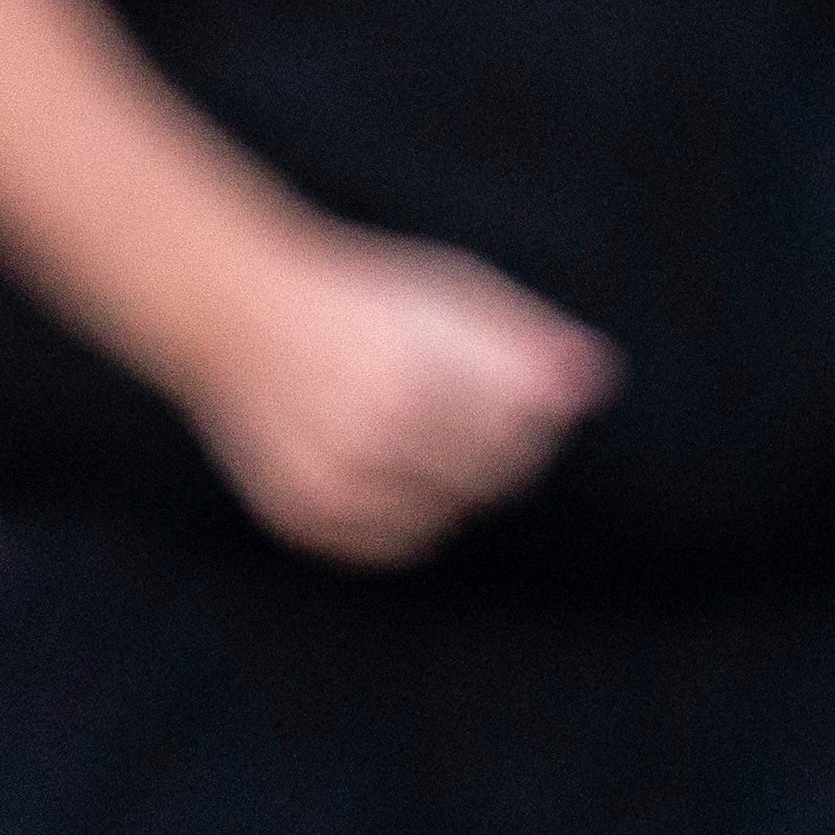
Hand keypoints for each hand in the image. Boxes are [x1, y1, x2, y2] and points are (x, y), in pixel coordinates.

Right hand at [167, 223, 619, 569]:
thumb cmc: (358, 297)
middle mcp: (378, 430)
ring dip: (447, 485)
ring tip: (413, 432)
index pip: (522, 431)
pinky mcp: (308, 515)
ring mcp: (339, 480)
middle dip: (489, 447)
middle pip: (489, 477)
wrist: (236, 312)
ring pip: (445, 519)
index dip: (525, 413)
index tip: (501, 389)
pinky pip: (392, 543)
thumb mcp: (447, 290)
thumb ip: (523, 338)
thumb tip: (598, 378)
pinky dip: (404, 516)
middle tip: (450, 407)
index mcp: (423, 369)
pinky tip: (387, 468)